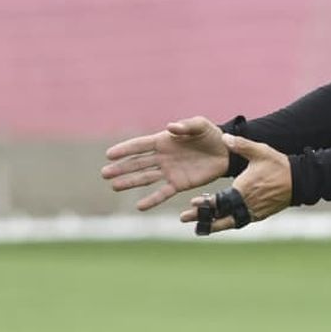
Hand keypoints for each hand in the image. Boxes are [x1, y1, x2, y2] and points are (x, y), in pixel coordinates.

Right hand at [101, 117, 230, 211]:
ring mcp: (169, 171)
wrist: (226, 152)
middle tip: (104, 174)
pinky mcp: (179, 184)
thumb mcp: (200, 125)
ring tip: (114, 187)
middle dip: (121, 168)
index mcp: (163, 141)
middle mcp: (162, 157)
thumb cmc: (211, 134)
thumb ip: (185, 126)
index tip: (108, 155)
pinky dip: (152, 200)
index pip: (139, 146)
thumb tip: (169, 127)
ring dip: (130, 183)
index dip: (124, 150)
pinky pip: (162, 193)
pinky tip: (139, 206)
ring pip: (145, 178)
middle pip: (137, 163)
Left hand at [180, 135, 290, 233]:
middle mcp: (246, 204)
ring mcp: (253, 212)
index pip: (220, 201)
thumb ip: (241, 145)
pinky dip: (227, 221)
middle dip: (202, 218)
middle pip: (220, 216)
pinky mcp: (259, 215)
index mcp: (243, 189)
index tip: (192, 203)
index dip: (205, 204)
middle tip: (184, 218)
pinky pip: (240, 221)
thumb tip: (224, 138)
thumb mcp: (260, 151)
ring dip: (213, 224)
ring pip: (229, 222)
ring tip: (198, 226)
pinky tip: (219, 218)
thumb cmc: (278, 165)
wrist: (299, 181)